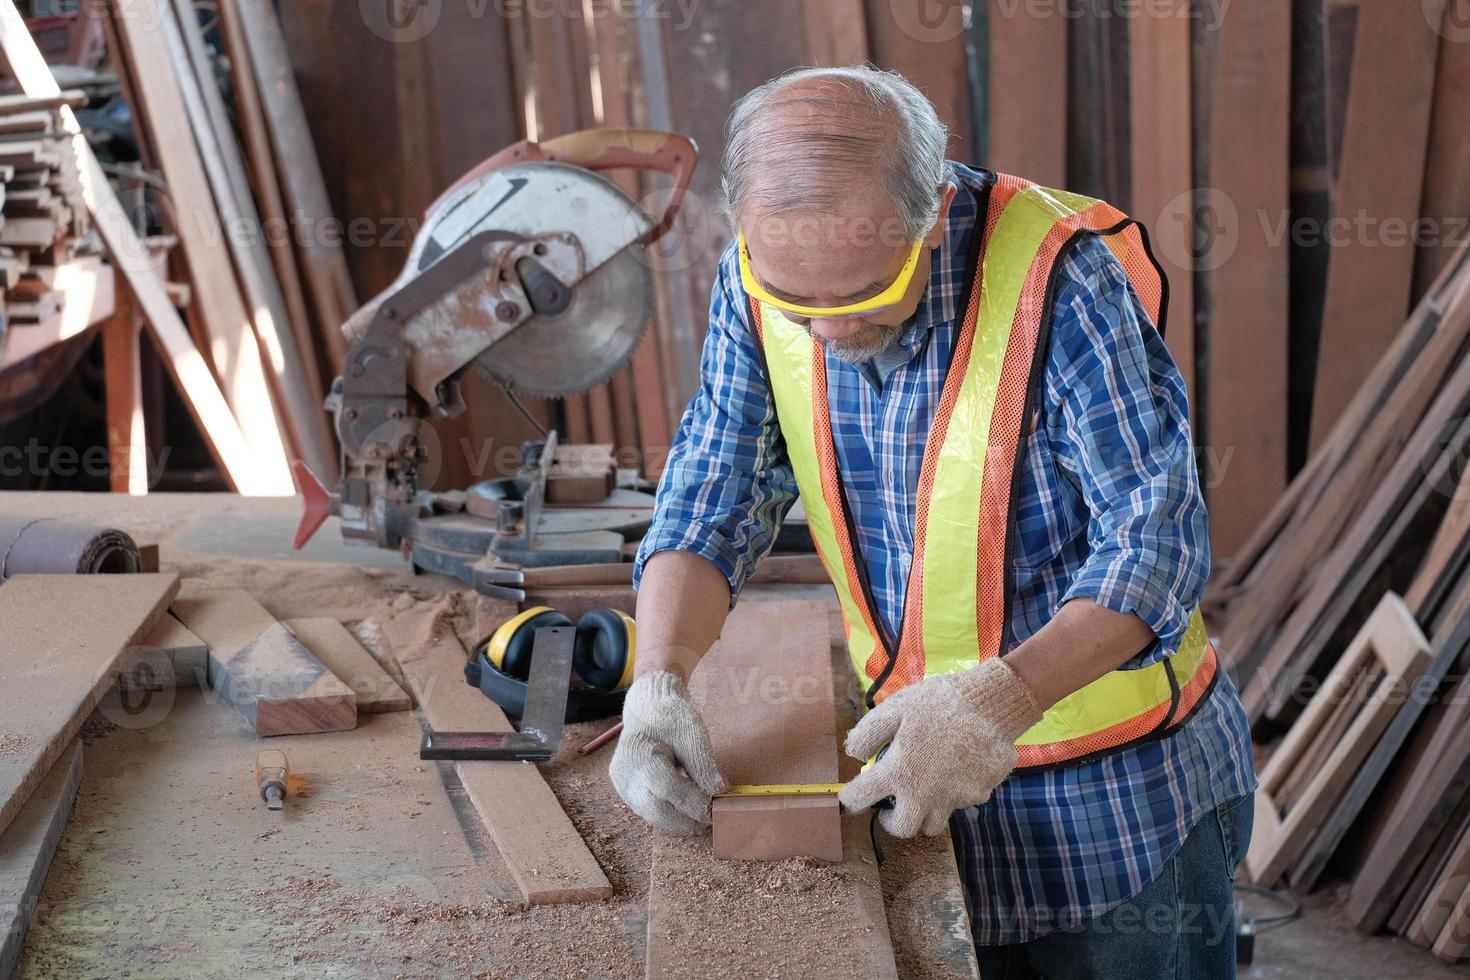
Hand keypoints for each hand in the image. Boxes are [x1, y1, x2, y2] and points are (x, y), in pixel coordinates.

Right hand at [609, 670, 727, 833]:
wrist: (648, 708)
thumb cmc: (670, 717)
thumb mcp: (692, 733)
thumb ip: (703, 765)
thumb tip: (719, 792)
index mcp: (639, 755)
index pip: (667, 789)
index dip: (692, 804)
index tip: (714, 810)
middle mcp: (625, 775)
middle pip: (656, 811)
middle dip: (685, 820)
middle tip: (709, 819)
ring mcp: (622, 786)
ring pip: (652, 815)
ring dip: (678, 819)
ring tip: (700, 814)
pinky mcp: (626, 792)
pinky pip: (649, 810)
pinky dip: (668, 812)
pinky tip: (686, 807)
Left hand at [837, 658, 1042, 837]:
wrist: (991, 704)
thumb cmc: (939, 703)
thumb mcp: (895, 707)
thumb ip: (868, 733)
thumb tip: (854, 755)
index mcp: (899, 773)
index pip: (860, 799)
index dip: (850, 797)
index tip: (852, 795)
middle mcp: (925, 795)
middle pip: (902, 829)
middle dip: (891, 820)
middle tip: (891, 803)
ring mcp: (954, 799)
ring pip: (933, 824)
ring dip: (923, 812)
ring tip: (923, 788)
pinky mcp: (979, 795)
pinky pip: (961, 803)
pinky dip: (953, 794)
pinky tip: (956, 769)